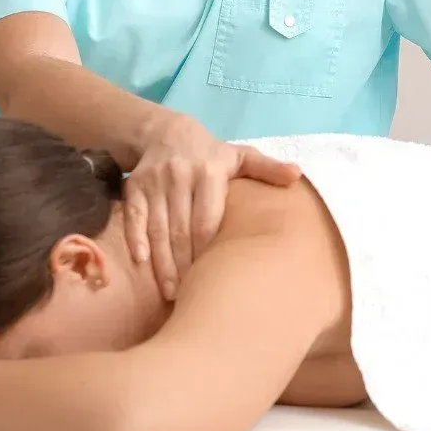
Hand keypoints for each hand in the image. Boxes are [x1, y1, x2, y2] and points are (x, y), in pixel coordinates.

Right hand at [125, 110, 300, 299]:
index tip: (212, 278)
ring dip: (162, 262)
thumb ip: (267, 168)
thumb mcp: (240, 156)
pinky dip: (135, 239)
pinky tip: (141, 263)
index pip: (207, 220)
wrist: (166, 132)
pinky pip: (133, 216)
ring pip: (158, 227)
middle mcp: (180, 175)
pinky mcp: (134, 185)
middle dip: (185, 266)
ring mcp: (155, 181)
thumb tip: (297, 175)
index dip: (208, 251)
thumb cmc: (211, 155)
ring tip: (170, 293)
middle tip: (188, 298)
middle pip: (181, 229)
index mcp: (209, 171)